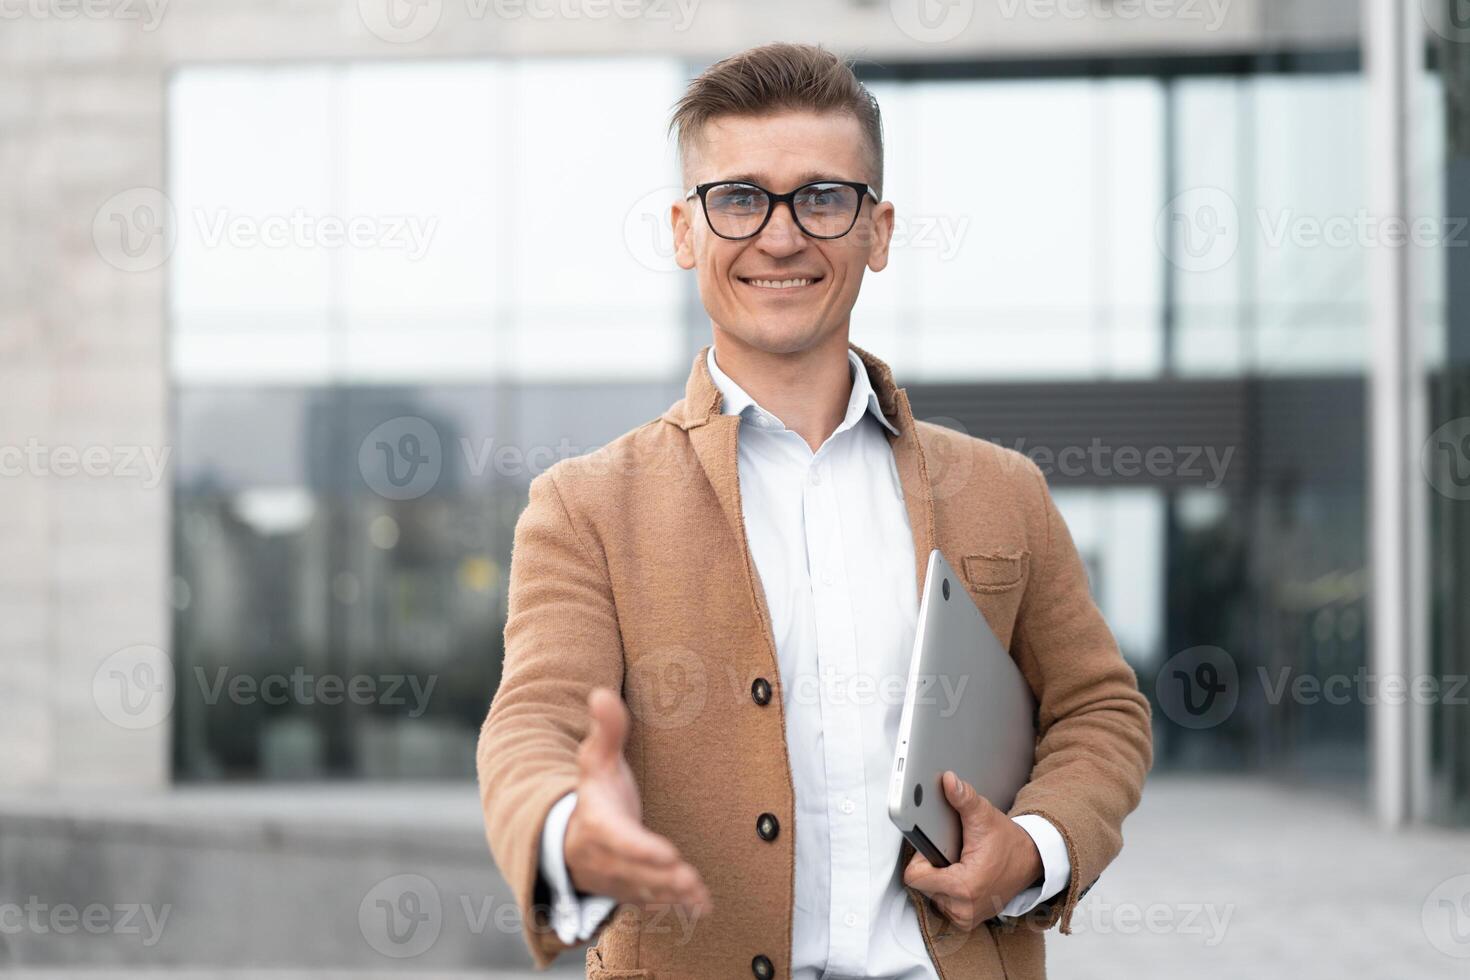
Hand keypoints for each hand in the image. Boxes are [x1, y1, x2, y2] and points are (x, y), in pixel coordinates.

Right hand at [564, 688, 712, 918]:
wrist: (571, 838)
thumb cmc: (594, 794)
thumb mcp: (596, 760)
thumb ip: (607, 730)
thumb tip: (601, 693)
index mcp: (598, 824)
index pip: (620, 839)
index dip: (642, 849)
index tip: (668, 852)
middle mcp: (605, 858)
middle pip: (636, 872)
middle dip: (662, 878)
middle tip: (690, 879)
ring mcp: (618, 880)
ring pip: (646, 893)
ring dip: (671, 895)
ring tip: (699, 895)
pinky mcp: (631, 893)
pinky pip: (652, 904)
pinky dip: (676, 907)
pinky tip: (702, 907)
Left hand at [902, 771, 1042, 930]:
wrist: (1031, 862)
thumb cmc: (1008, 843)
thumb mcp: (984, 816)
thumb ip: (964, 798)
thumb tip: (949, 781)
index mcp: (964, 887)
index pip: (914, 876)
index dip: (921, 857)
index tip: (937, 847)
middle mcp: (962, 909)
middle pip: (921, 884)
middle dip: (932, 866)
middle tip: (953, 854)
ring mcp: (964, 917)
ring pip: (929, 893)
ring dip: (939, 877)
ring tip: (960, 864)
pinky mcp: (964, 920)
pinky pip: (940, 901)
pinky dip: (947, 888)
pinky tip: (962, 874)